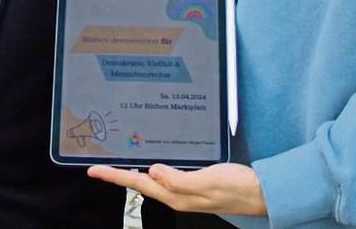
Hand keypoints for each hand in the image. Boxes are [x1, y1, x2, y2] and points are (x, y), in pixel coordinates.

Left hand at [88, 162, 266, 215]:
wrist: (260, 193)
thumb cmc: (237, 187)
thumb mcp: (207, 181)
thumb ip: (178, 179)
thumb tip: (152, 171)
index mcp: (176, 195)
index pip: (138, 184)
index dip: (115, 176)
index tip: (94, 170)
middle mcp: (177, 194)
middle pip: (140, 183)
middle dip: (119, 174)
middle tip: (99, 164)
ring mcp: (185, 190)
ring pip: (152, 179)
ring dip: (134, 171)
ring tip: (118, 161)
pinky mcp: (194, 183)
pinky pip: (167, 175)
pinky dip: (154, 167)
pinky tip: (152, 160)